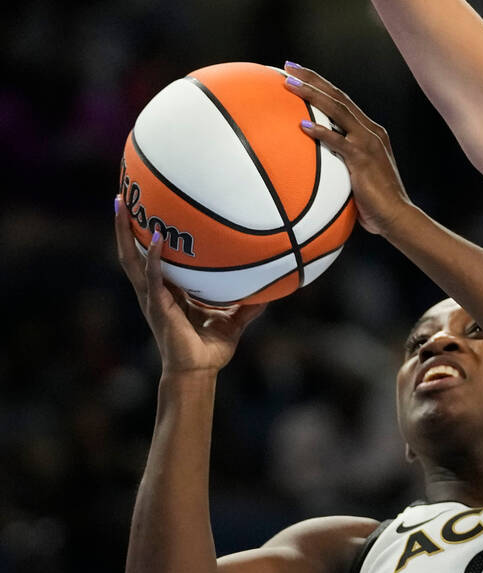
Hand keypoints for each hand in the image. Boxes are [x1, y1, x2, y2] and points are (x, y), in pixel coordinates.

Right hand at [115, 201, 265, 373]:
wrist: (199, 372)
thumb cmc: (210, 350)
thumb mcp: (233, 322)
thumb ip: (248, 306)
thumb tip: (269, 292)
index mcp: (168, 292)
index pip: (152, 258)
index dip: (144, 237)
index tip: (144, 211)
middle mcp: (155, 291)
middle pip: (132, 252)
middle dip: (123, 226)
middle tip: (119, 197)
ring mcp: (153, 297)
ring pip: (132, 259)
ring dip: (124, 233)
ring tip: (119, 205)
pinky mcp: (158, 306)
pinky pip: (154, 277)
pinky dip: (154, 258)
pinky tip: (156, 239)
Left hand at [283, 63, 410, 236]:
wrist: (397, 216)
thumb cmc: (376, 203)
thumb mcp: (360, 176)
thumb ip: (343, 162)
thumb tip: (318, 164)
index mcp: (371, 132)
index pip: (343, 101)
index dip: (322, 85)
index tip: (300, 74)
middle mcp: (371, 132)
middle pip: (338, 97)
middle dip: (313, 79)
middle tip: (289, 66)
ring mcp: (368, 143)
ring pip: (337, 110)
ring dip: (312, 94)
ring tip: (289, 83)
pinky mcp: (363, 158)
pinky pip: (337, 141)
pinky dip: (320, 131)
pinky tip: (302, 125)